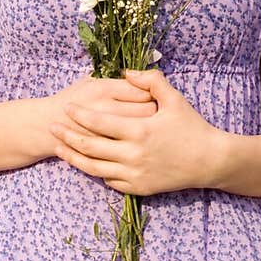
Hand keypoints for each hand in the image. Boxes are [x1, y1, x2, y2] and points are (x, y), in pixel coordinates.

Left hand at [48, 67, 219, 195]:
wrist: (210, 161)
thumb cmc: (192, 126)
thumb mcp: (174, 99)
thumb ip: (150, 81)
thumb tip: (127, 72)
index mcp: (139, 130)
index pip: (99, 122)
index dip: (79, 114)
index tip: (66, 107)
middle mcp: (133, 154)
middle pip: (89, 146)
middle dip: (67, 136)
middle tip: (51, 127)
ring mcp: (135, 174)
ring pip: (94, 167)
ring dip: (73, 157)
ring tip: (58, 148)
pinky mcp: (139, 188)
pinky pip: (110, 181)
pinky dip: (96, 171)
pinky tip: (87, 163)